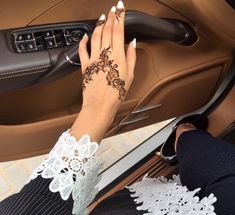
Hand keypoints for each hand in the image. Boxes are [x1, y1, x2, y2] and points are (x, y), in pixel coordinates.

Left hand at [78, 0, 135, 120]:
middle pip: (106, 30)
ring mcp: (93, 59)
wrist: (100, 106)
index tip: (121, 8)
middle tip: (113, 9)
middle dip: (110, 17)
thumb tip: (132, 43)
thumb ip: (131, 57)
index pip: (118, 30)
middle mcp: (105, 55)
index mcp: (118, 57)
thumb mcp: (130, 76)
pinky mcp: (85, 66)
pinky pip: (82, 49)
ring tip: (102, 17)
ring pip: (94, 36)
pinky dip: (83, 40)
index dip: (119, 17)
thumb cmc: (116, 94)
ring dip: (98, 24)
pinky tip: (85, 35)